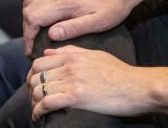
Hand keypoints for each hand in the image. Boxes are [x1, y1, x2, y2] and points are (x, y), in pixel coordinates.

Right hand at [22, 0, 140, 54]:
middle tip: (33, 40)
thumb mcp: (98, 22)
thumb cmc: (114, 5)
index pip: (33, 17)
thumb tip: (51, 35)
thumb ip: (73, 28)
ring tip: (36, 26)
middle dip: (27, 26)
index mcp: (66, 1)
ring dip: (29, 11)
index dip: (28, 35)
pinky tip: (42, 7)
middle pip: (29, 7)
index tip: (30, 48)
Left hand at [28, 46, 149, 120]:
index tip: (35, 84)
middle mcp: (70, 67)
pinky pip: (46, 103)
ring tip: (37, 109)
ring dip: (34, 102)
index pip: (39, 62)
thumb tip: (49, 52)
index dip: (32, 75)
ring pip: (38, 90)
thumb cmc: (120, 73)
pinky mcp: (76, 97)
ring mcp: (72, 81)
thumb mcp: (97, 55)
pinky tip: (38, 117)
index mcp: (74, 56)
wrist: (137, 86)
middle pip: (35, 76)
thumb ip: (72, 51)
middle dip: (30, 89)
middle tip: (35, 99)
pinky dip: (38, 112)